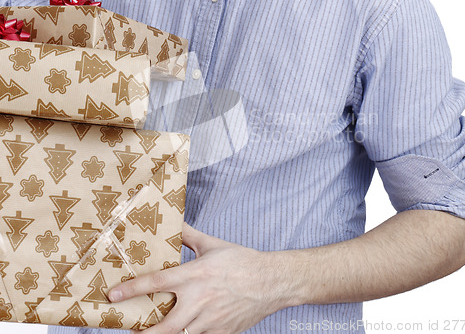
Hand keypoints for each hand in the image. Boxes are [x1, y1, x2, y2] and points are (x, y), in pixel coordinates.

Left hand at [108, 222, 286, 333]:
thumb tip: (174, 222)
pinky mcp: (221, 333)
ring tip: (151, 332)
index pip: (157, 282)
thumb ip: (189, 236)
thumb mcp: (213, 244)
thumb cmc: (242, 261)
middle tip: (129, 331)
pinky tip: (183, 331)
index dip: (132, 289)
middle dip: (143, 333)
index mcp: (196, 275)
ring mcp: (211, 320)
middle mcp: (200, 300)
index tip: (112, 295)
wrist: (272, 281)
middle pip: (164, 325)